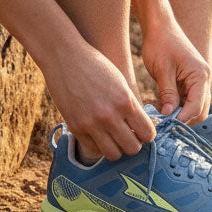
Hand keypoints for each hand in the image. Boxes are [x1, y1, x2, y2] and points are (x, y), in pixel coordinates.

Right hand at [41, 42, 155, 161]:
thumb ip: (131, 106)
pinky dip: (99, 144)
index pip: (147, 133)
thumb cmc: (95, 66)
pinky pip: (94, 148)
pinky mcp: (75, 127)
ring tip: (114, 136)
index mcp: (125, 101)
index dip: (147, 134)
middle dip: (133, 143)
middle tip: (129, 135)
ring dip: (116, 147)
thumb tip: (143, 128)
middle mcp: (109, 115)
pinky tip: (98, 132)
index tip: (143, 131)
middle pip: (132, 148)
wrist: (64, 57)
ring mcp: (91, 123)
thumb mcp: (120, 82)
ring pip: (114, 154)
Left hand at [141, 21, 211, 124]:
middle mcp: (204, 80)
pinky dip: (177, 106)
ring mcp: (198, 82)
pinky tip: (161, 104)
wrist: (160, 27)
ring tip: (160, 112)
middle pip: (199, 111)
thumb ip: (167, 94)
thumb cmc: (160, 44)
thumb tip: (168, 116)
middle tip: (162, 121)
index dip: (182, 119)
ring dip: (179, 113)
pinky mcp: (190, 82)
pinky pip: (187, 101)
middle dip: (182, 119)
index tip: (166, 126)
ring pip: (193, 108)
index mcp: (200, 76)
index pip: (196, 106)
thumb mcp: (162, 70)